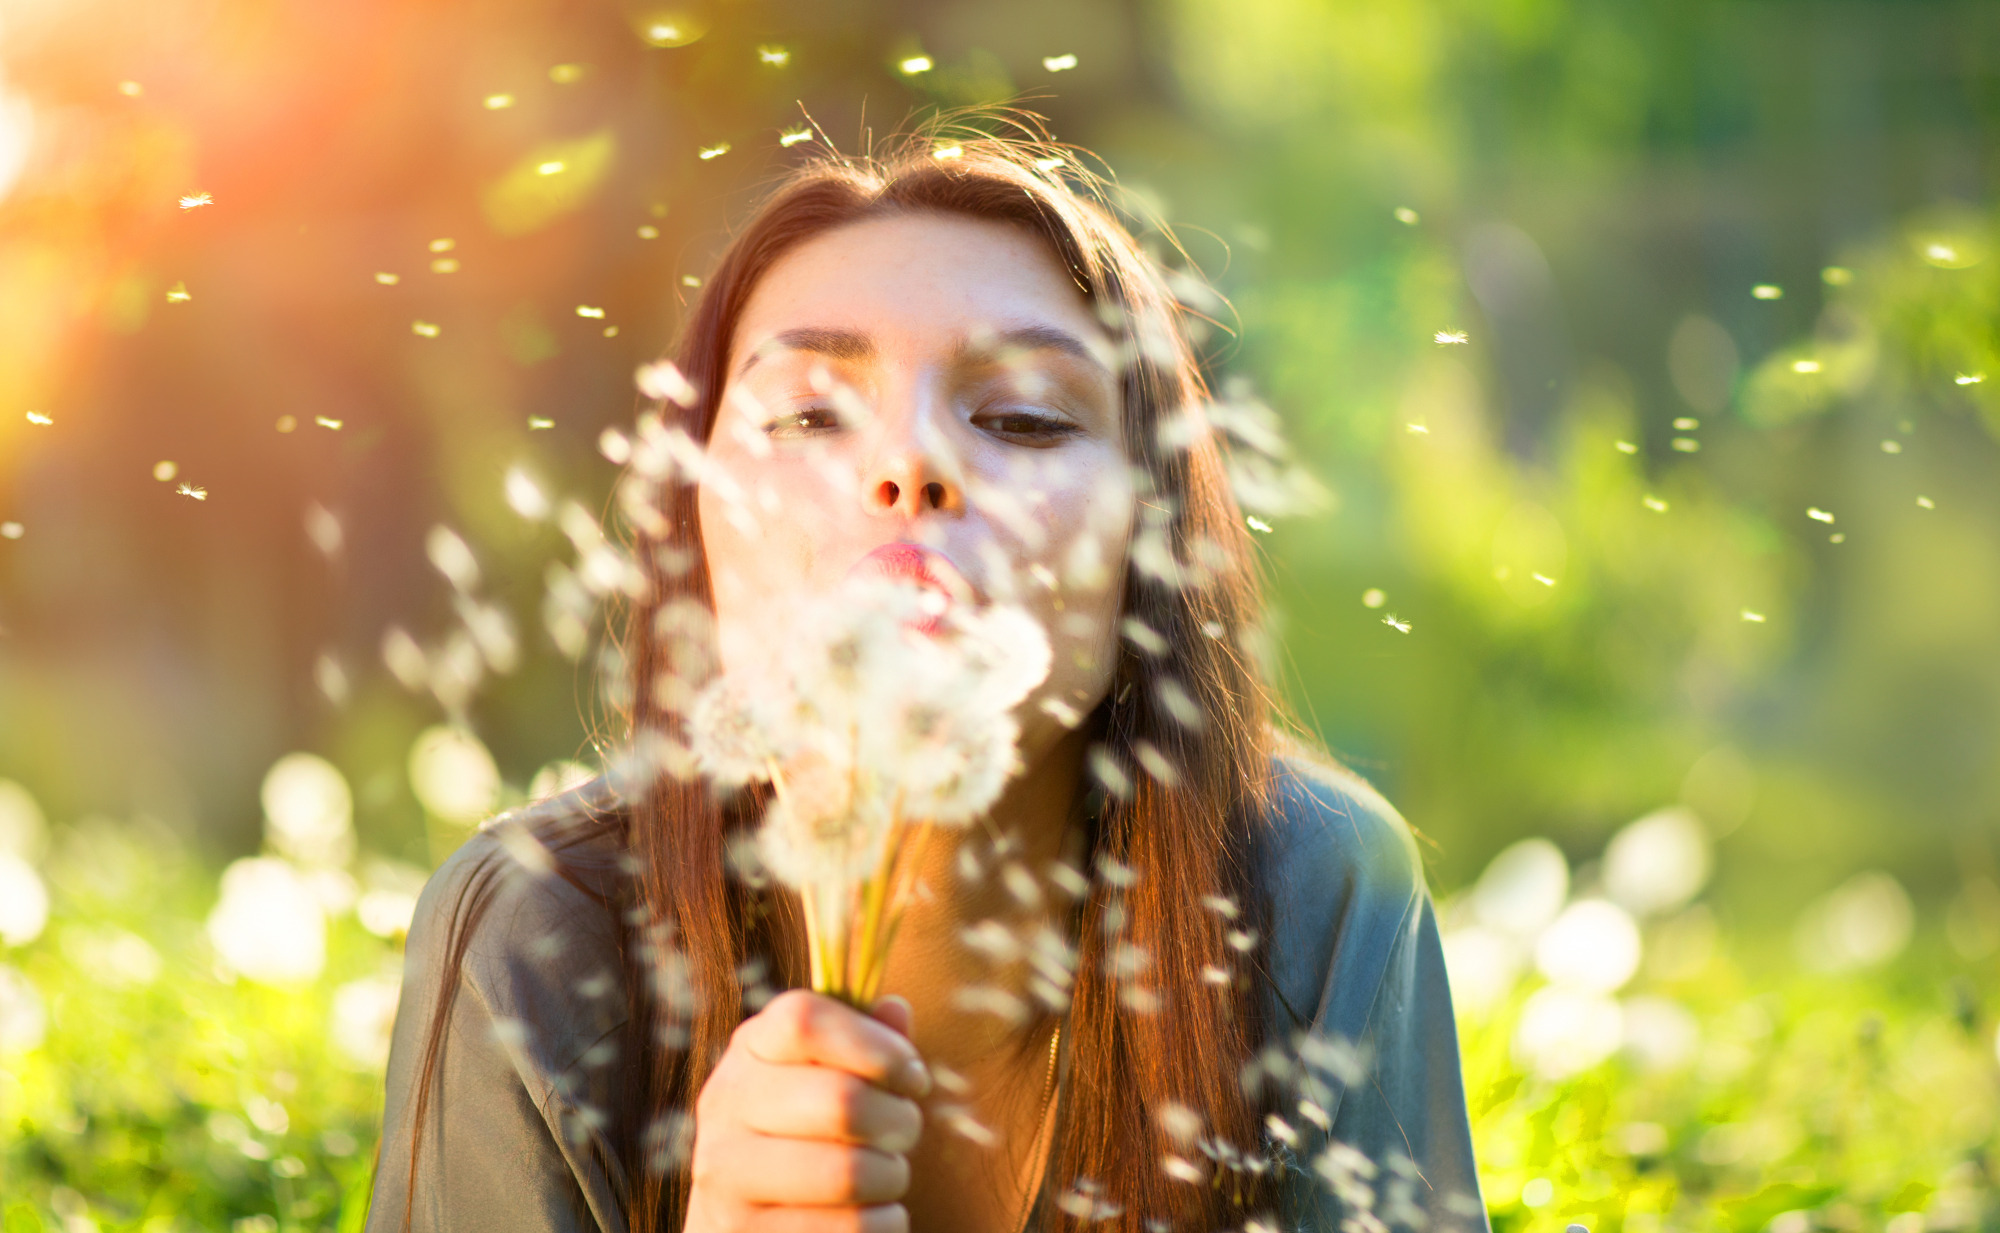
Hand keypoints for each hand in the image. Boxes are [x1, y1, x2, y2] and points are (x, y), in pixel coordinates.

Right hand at [684, 990, 929, 1231]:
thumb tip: (895, 1009)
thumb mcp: (827, 1075)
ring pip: (850, 1173)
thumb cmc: (805, 1134)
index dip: (876, 1044)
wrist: (744, 1217)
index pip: (804, 1020)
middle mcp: (726, 1106)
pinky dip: (885, 1223)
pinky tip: (870, 1214)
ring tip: (884, 1176)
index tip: (912, 1075)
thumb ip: (864, 1040)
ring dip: (892, 1177)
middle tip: (904, 1132)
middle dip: (901, 1121)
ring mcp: (727, 1176)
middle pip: (842, 1100)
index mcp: (749, 1050)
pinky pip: (851, 1229)